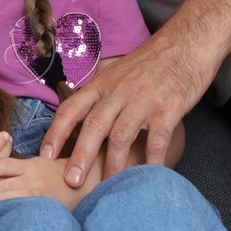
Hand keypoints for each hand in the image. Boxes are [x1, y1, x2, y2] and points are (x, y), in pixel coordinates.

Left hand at [0, 153, 97, 209]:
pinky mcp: (46, 200)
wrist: (91, 181)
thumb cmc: (61, 179)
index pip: (0, 163)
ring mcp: (39, 187)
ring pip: (8, 189)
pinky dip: (7, 202)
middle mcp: (32, 174)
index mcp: (29, 164)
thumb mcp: (40, 169)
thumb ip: (20, 172)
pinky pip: (24, 200)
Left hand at [40, 29, 212, 185]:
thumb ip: (100, 96)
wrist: (186, 43)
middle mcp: (118, 92)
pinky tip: (149, 177)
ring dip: (113, 164)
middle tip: (71, 181)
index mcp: (102, 84)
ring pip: (122, 136)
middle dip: (80, 156)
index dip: (56, 132)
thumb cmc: (150, 62)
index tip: (44, 155)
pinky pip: (157, 139)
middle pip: (94, 126)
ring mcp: (143, 100)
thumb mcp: (117, 74)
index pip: (71, 109)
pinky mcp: (168, 108)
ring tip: (107, 187)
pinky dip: (152, 160)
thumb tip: (81, 123)